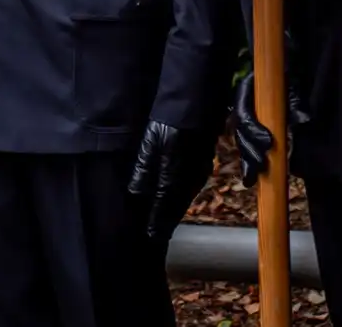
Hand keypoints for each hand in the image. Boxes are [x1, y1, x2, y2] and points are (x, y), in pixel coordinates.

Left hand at [126, 120, 217, 241]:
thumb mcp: (149, 143)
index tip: (151, 236)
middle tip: (159, 235)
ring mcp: (200, 170)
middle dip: (167, 221)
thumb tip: (135, 194)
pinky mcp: (206, 161)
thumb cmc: (168, 122)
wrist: (196, 104)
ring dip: (177, 210)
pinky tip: (181, 196)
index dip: (157, 222)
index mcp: (173, 176)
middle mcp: (189, 178)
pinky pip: (194, 185)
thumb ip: (143, 169)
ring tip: (168, 221)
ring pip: (186, 196)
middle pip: (177, 206)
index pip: (163, 206)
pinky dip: (185, 196)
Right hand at [231, 69, 311, 187]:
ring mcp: (244, 125)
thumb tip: (305, 119)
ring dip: (247, 161)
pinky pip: (245, 152)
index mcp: (246, 94)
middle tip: (261, 164)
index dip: (254, 129)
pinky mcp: (250, 137)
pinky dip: (248, 167)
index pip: (244, 114)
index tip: (269, 142)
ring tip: (252, 178)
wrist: (279, 78)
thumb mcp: (291, 88)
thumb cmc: (283, 81)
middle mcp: (241, 110)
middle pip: (240, 133)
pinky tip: (250, 181)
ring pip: (241, 145)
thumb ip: (296, 103)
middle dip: (250, 151)